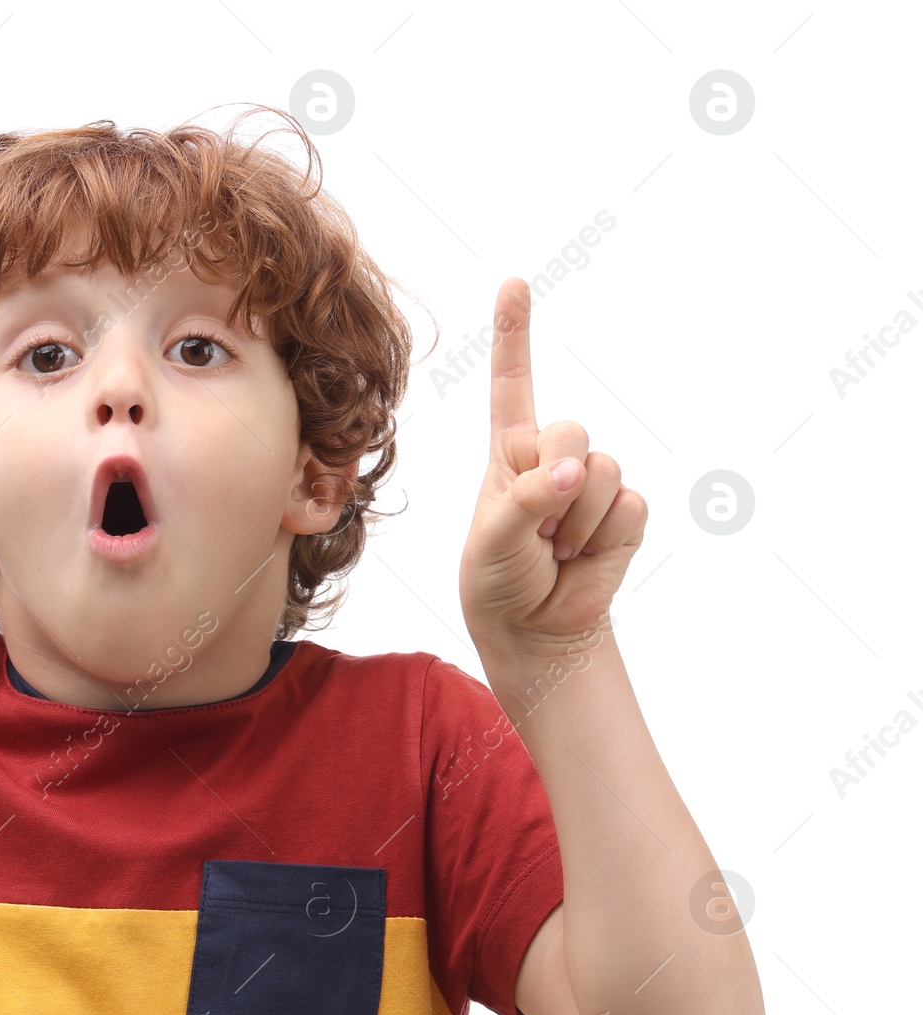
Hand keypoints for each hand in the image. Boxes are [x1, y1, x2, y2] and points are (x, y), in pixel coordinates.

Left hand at [458, 278, 646, 656]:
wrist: (534, 626)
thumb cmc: (498, 576)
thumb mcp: (492, 537)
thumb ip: (527, 498)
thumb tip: (576, 474)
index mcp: (510, 453)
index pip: (514, 385)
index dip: (515, 334)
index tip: (514, 282)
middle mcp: (553, 459)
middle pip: (572, 430)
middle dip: (554, 478)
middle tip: (536, 528)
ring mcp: (592, 485)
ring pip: (602, 472)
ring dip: (575, 521)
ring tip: (555, 548)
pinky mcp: (624, 513)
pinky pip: (628, 508)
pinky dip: (602, 539)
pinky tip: (582, 557)